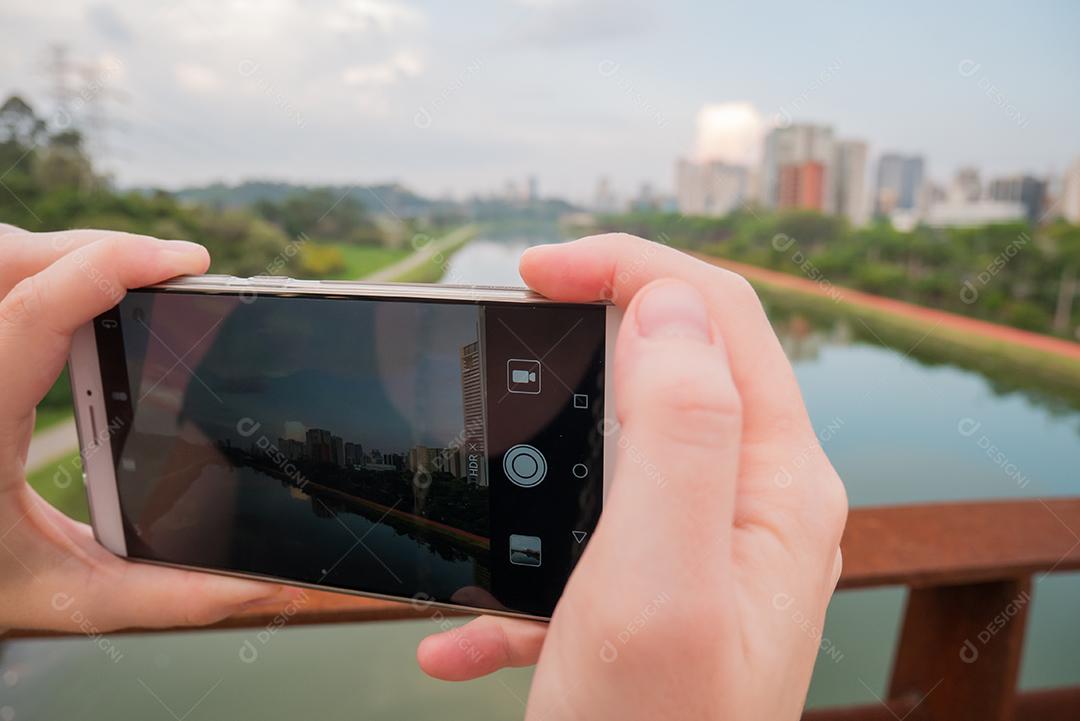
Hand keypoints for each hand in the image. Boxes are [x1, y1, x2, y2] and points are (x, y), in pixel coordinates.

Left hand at [0, 224, 292, 633]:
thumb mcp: (73, 599)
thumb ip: (175, 595)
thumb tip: (274, 583)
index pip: (35, 311)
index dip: (111, 266)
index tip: (187, 261)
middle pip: (12, 261)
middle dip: (94, 249)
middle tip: (167, 270)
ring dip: (62, 255)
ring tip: (128, 280)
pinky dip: (38, 273)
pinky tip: (78, 301)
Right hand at [416, 234, 847, 719]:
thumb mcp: (661, 578)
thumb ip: (681, 429)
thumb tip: (666, 302)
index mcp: (774, 485)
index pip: (718, 315)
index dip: (630, 268)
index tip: (535, 272)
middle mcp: (751, 511)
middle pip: (677, 366)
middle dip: (589, 331)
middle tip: (509, 334)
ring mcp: (701, 559)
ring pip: (621, 450)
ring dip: (544, 447)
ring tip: (483, 462)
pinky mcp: (651, 607)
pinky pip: (580, 551)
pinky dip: (516, 576)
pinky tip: (462, 631)